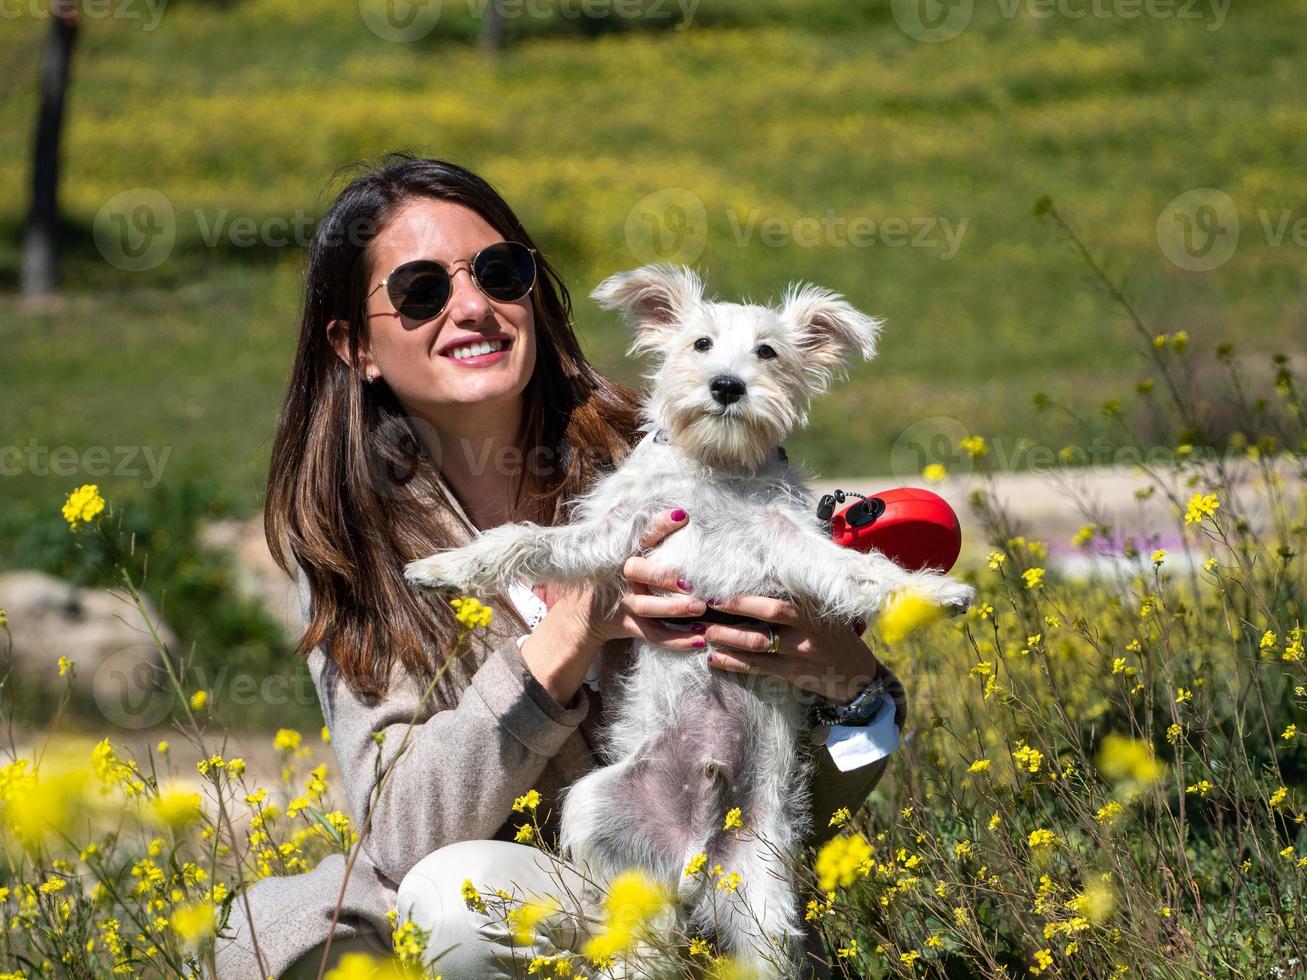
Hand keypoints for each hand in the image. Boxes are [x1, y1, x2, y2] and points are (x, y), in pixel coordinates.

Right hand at [517, 508, 707, 706]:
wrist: (581, 614)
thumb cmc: (607, 572)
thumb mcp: (610, 545)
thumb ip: (626, 523)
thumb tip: (645, 495)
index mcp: (621, 554)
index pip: (640, 536)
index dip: (658, 526)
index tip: (681, 516)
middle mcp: (622, 578)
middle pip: (639, 573)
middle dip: (663, 575)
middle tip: (690, 579)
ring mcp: (626, 604)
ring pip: (648, 608)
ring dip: (674, 608)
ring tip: (701, 608)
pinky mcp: (631, 626)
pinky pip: (654, 636)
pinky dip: (677, 642)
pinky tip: (699, 642)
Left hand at [695, 595, 880, 704]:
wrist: (856, 673)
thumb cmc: (833, 635)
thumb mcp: (821, 610)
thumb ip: (796, 595)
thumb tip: (758, 576)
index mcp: (811, 608)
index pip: (776, 598)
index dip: (746, 596)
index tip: (719, 591)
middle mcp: (806, 628)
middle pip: (766, 616)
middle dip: (733, 611)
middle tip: (703, 607)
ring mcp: (799, 652)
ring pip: (758, 643)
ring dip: (727, 638)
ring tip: (703, 632)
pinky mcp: (793, 674)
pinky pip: (758, 667)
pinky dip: (733, 663)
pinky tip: (713, 659)